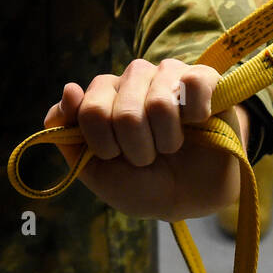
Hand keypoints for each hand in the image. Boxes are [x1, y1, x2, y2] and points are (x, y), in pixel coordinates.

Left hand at [44, 59, 248, 219]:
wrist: (193, 198)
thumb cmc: (143, 184)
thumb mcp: (96, 171)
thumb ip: (69, 135)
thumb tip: (70, 88)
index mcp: (104, 94)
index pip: (90, 109)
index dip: (103, 145)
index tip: (114, 156)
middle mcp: (134, 78)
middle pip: (124, 112)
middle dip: (137, 149)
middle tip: (148, 156)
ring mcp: (168, 74)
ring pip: (159, 103)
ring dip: (167, 140)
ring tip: (172, 145)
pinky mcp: (203, 77)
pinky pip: (193, 84)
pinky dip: (195, 115)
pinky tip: (196, 122)